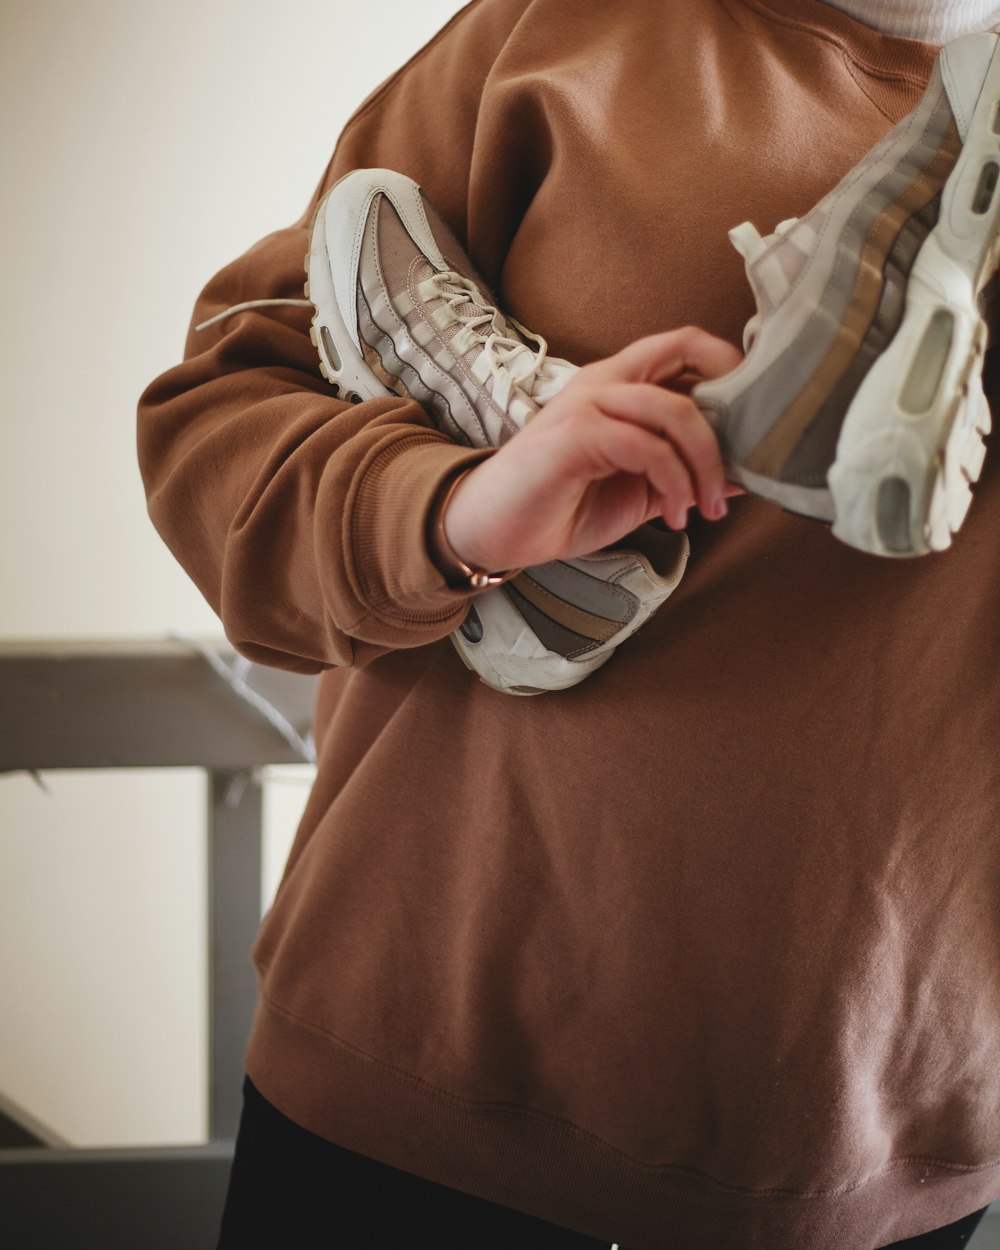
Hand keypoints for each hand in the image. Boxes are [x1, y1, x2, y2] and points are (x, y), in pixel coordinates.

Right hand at [441, 327, 742, 573]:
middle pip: (688, 357)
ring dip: (704, 466)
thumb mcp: (639, 491)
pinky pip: (644, 447)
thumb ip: (685, 474)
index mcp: (620, 384)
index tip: (758, 421)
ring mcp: (586, 403)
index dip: (731, 367)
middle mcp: (604, 381)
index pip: (686, 346)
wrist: (494, 531)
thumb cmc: (561, 506)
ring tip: (704, 510)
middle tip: (736, 477)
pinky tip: (674, 517)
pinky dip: (673, 483)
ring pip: (674, 411)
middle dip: (730, 418)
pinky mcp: (573, 436)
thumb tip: (744, 474)